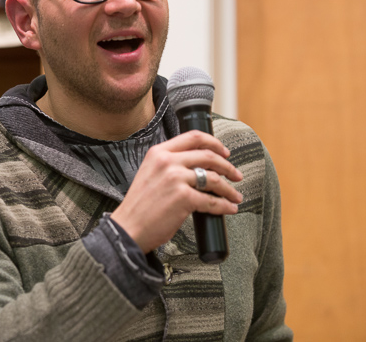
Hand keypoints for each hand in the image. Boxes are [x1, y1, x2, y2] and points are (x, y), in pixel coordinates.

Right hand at [110, 130, 243, 253]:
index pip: (193, 137)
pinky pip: (212, 200)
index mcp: (159, 152)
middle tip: (236, 174)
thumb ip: (168, 165)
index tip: (224, 152)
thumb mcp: (150, 174)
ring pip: (214, 179)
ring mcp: (176, 179)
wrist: (128, 228)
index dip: (214, 143)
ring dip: (229, 188)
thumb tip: (198, 167)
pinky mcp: (184, 198)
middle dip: (227, 166)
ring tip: (235, 196)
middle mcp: (167, 162)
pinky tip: (229, 208)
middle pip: (208, 156)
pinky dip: (225, 206)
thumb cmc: (140, 206)